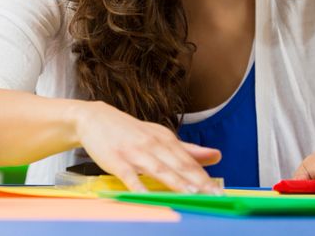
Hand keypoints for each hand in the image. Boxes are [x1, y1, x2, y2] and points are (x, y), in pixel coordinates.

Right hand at [75, 101, 221, 193]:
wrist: (94, 118)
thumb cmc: (129, 131)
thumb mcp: (159, 135)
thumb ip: (187, 149)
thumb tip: (217, 155)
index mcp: (165, 139)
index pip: (189, 160)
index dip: (205, 176)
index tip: (220, 191)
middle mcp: (152, 144)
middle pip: (178, 165)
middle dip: (198, 181)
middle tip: (215, 195)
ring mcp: (134, 153)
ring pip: (159, 169)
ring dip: (176, 181)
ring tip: (192, 193)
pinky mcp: (116, 161)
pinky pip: (129, 176)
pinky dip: (138, 186)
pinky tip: (147, 196)